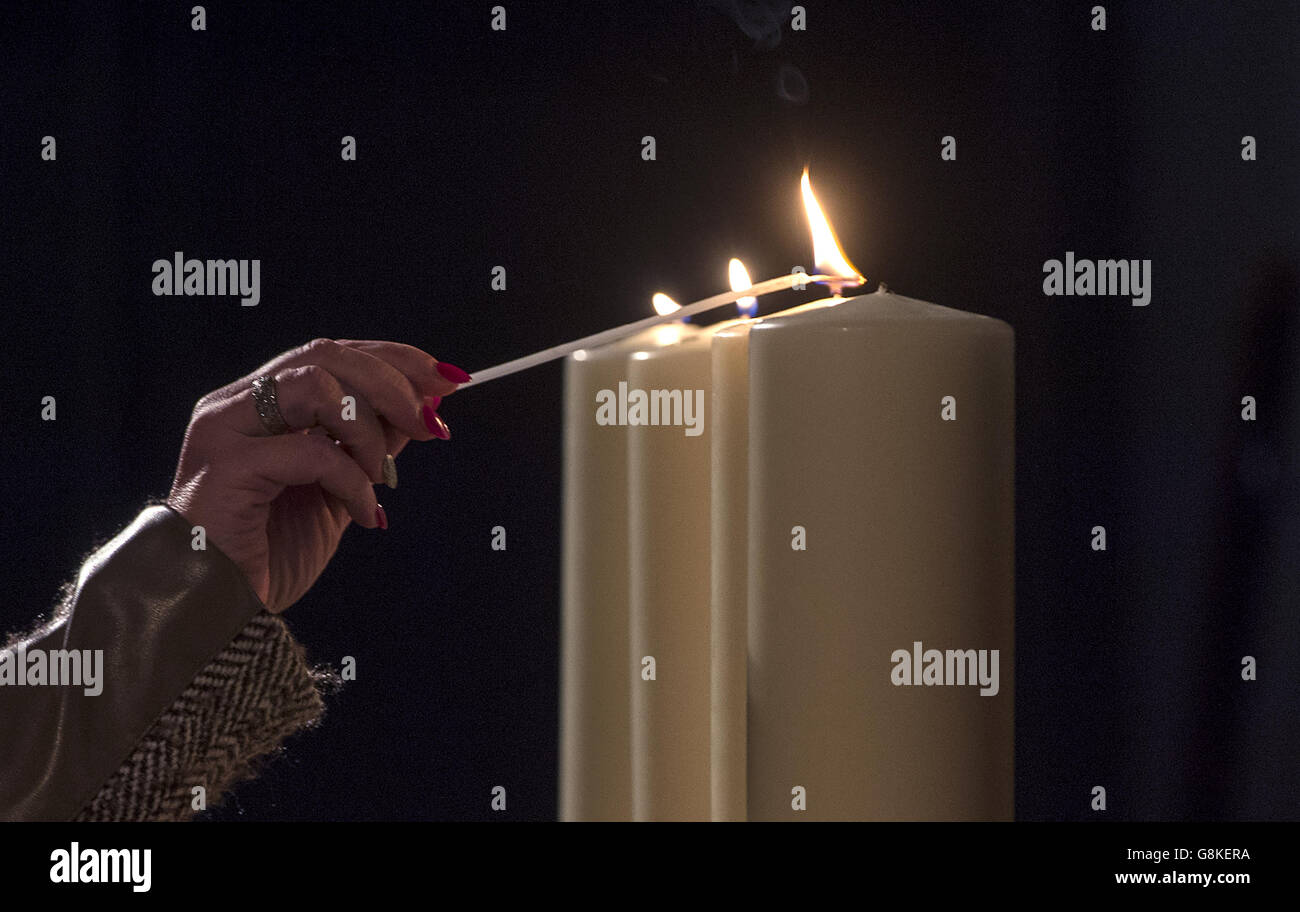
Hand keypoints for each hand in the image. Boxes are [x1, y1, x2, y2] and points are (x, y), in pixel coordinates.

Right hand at [166, 339, 467, 611]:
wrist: (217, 611)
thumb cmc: (267, 556)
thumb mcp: (339, 490)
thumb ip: (370, 445)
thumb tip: (420, 408)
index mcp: (259, 404)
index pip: (331, 354)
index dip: (393, 359)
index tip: (445, 381)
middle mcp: (235, 405)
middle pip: (326, 355)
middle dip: (393, 384)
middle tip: (430, 423)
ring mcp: (225, 430)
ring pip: (315, 384)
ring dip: (367, 428)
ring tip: (381, 475)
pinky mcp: (226, 467)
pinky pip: (311, 452)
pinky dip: (352, 480)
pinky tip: (364, 514)